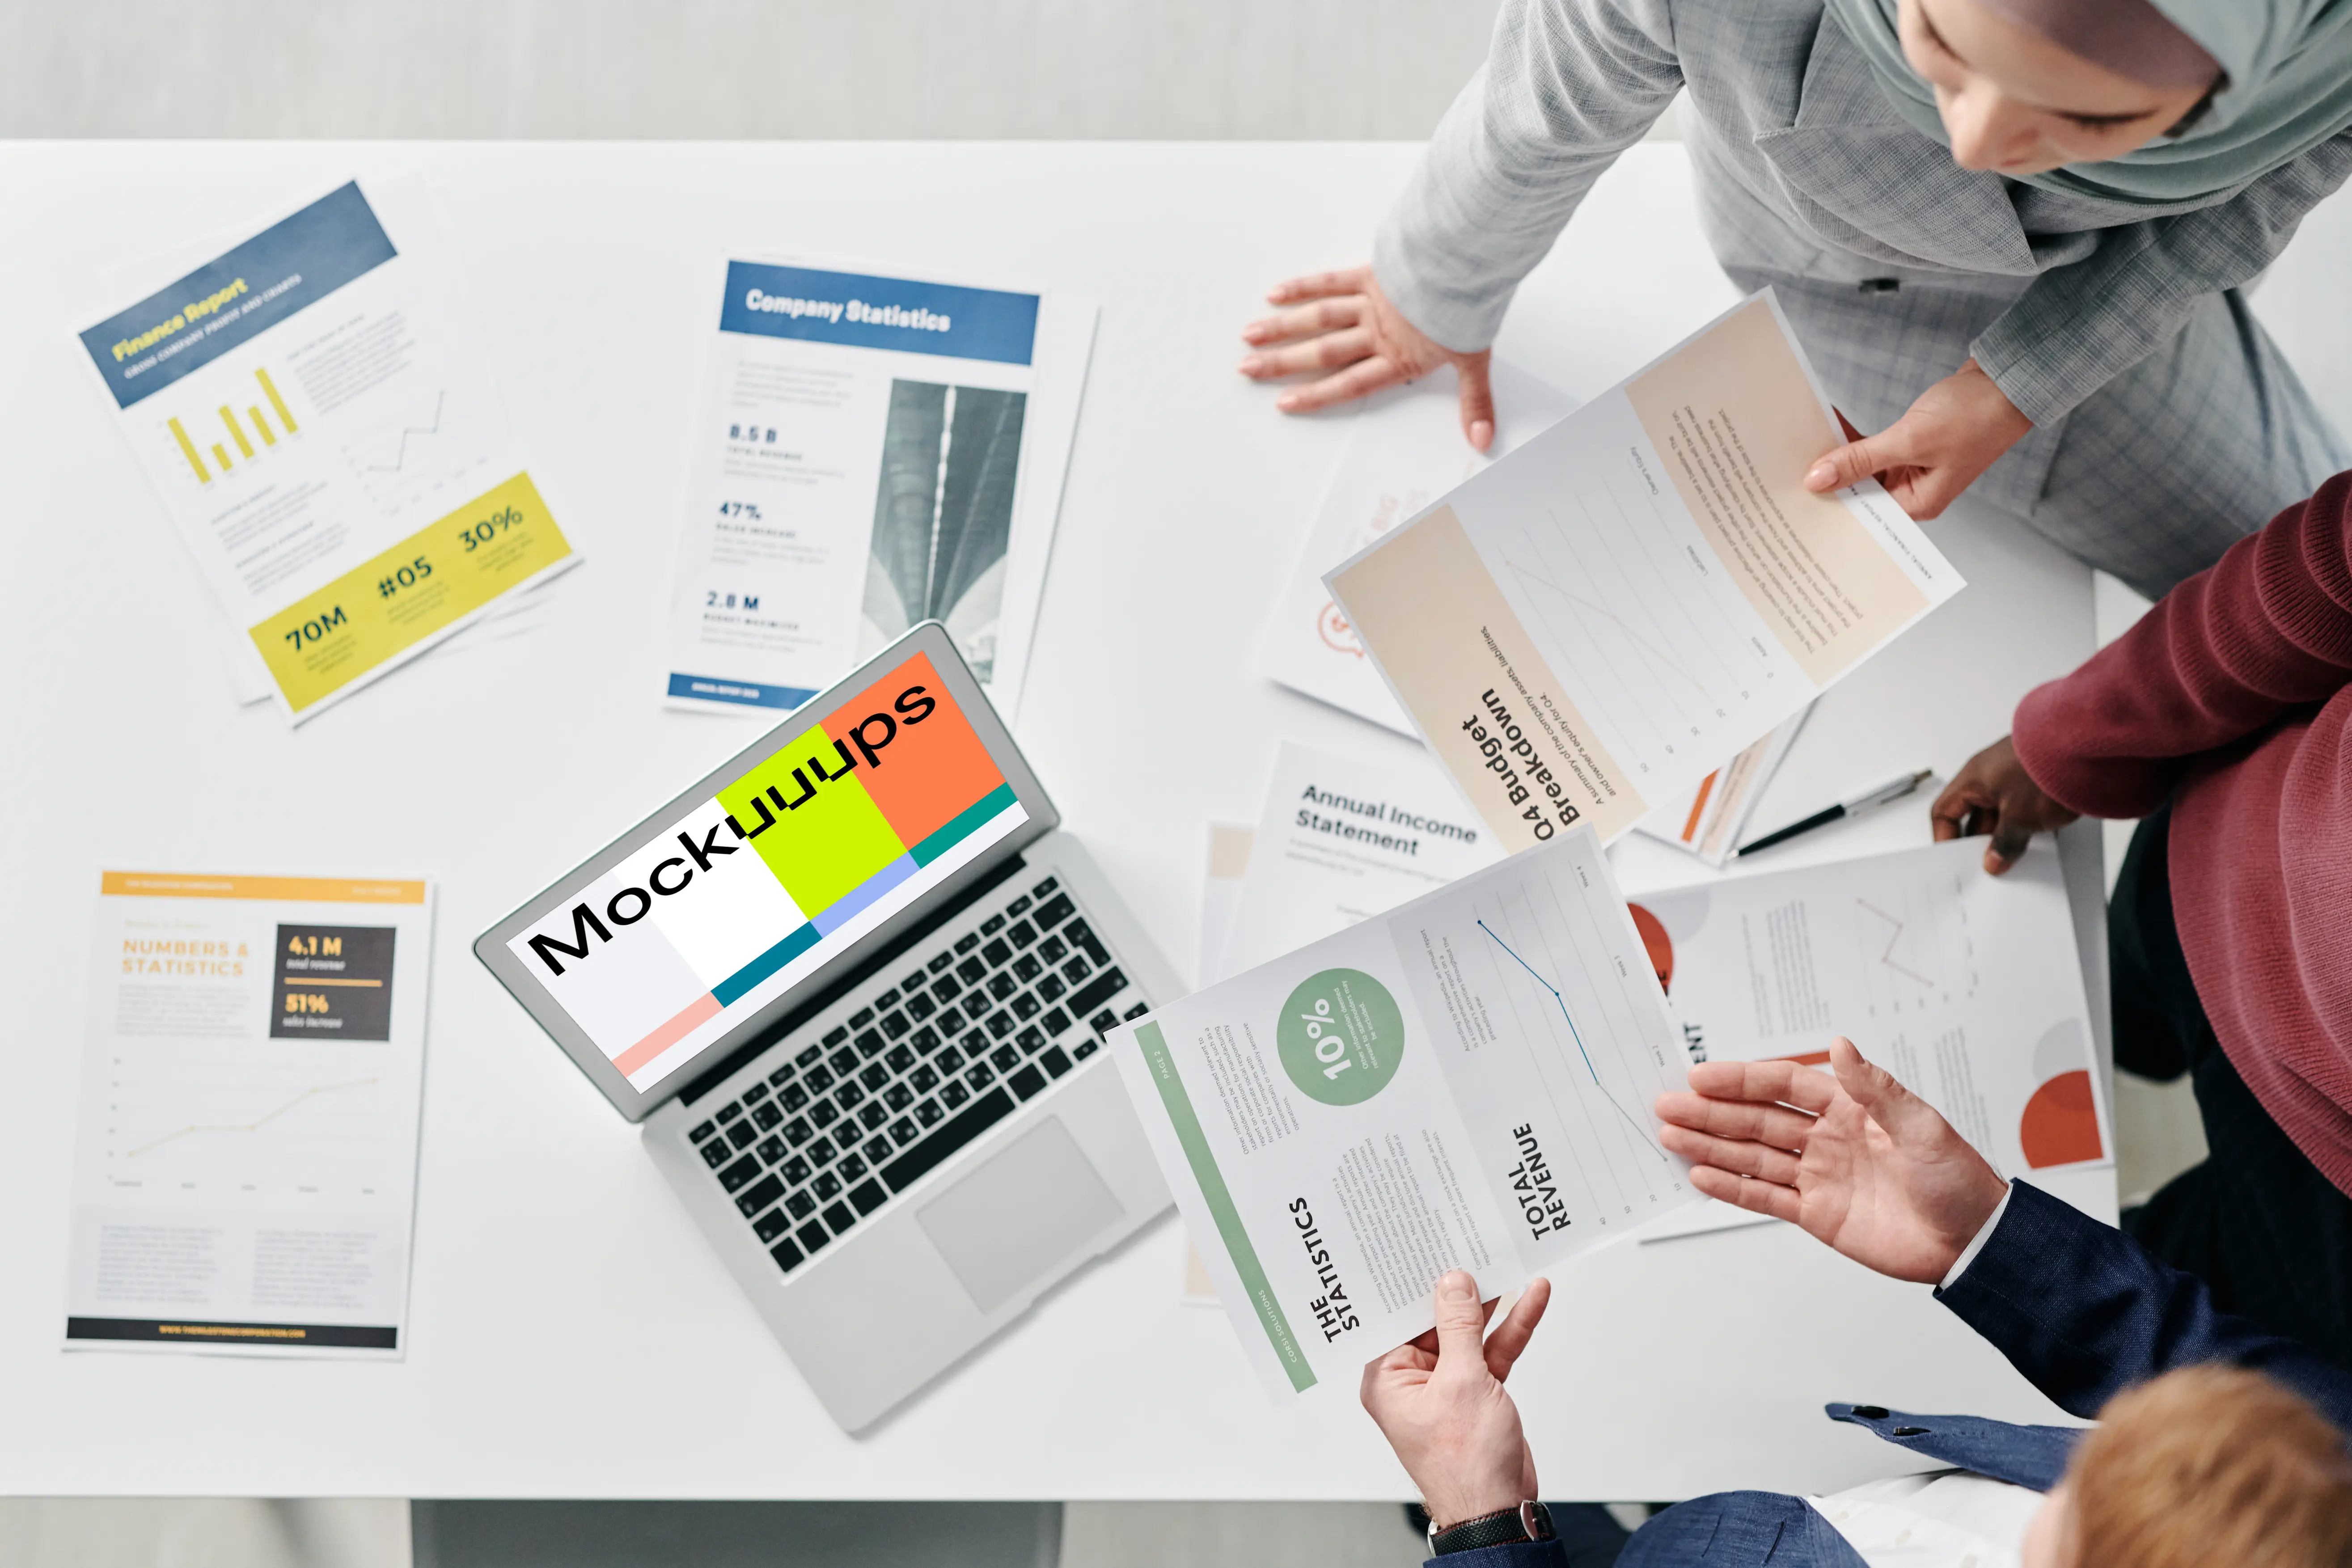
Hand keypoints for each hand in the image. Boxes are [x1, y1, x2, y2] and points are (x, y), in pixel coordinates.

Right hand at [1241, 265, 1495, 450]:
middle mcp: (1376, 332)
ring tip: (1250, 334)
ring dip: (1281, 326)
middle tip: (1247, 368)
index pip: (1349, 383)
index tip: (1284, 402)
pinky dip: (1303, 286)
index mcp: (1397, 357)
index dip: (1315, 395)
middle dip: (1282, 362)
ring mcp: (1370, 302)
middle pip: (1322, 351)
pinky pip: (1331, 281)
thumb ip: (1474, 402)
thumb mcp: (1475, 359)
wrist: (1470, 260)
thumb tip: (1482, 440)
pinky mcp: (1371, 273)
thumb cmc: (1470, 306)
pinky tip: (1277, 292)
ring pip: (1318, 317)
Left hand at [1361, 1271, 1548, 1528]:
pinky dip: (1511, 1328)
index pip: (1397, 1316)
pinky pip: (1492, 1351)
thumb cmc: (1465, 1463)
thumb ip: (1459, 1328)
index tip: (1428, 1248)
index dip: (1414, 1282)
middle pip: (1436, 1319)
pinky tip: (1530, 1299)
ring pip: (1469, 1333)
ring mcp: (1446, 1384)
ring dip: (1493, 1305)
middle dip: (1459, 1288)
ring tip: (1508, 1263)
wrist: (1497, 1509)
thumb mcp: (1461, 1382)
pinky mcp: (1476, 1392)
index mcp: (1387, 1377)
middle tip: (1472, 1246)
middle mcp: (1411, 1378)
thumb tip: (1453, 1284)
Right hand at [1655, 1037, 2008, 1283]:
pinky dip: (1732, 1188)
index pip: (1783, 1085)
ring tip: (1670, 1136)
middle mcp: (1826, 1138)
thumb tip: (1842, 1045)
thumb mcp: (1922, 1128)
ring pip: (1753, 1156)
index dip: (1741, 1079)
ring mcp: (1818, 1176)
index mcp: (1849, 1108)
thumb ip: (1876, 1089)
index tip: (1702, 1075)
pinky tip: (1701, 1176)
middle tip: (1667, 1104)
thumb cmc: (1957, 1179)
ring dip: (1711, 1146)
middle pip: (1757, 1120)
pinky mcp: (1817, 1214)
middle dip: (1711, 1112)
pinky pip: (1766, 1197)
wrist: (1973, 1242)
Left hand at [1803, 359, 2030, 518]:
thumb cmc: (1974, 414)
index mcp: (1919, 505)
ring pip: (1863, 468)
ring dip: (1838, 454)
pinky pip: (1873, 447)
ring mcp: (1912, 468)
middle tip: (1784, 467)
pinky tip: (1827, 427)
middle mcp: (1914, 492)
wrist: (2007, 379)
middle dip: (1827, 478)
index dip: (1827, 504)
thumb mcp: (1911, 439)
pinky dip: (1853, 439)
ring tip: (1799, 444)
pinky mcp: (1910, 445)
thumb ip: (1862, 459)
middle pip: (1859, 492)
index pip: (1862, 514)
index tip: (1791, 495)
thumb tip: (1817, 480)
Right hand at [1930, 735, 2079, 873]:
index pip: (1945, 811)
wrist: (2090, 745)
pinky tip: (2040, 837)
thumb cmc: (2046, 769)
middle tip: (1991, 862)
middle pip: (1975, 814)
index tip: (1956, 860)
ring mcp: (2016, 773)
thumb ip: (2003, 844)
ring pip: (2002, 811)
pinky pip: (2025, 806)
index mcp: (1973, 778)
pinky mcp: (2039, 777)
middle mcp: (1991, 773)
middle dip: (1982, 841)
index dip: (1945, 837)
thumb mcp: (2018, 818)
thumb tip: (1994, 860)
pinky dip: (2028, 823)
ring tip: (2019, 852)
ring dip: (2008, 833)